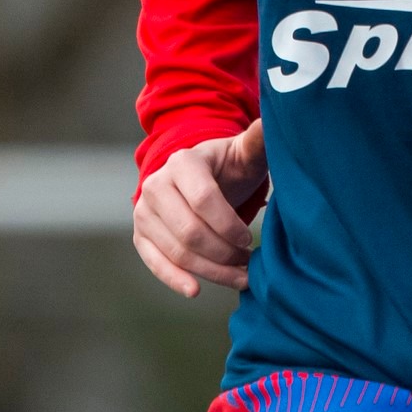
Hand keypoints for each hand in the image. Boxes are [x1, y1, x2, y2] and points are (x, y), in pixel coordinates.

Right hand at [132, 119, 267, 298]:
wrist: (201, 177)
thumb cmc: (229, 166)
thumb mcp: (245, 152)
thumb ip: (258, 141)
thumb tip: (270, 122)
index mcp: (184, 161)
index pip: (203, 199)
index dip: (228, 224)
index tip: (249, 239)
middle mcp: (156, 184)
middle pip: (189, 231)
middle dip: (222, 253)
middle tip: (248, 264)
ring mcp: (144, 211)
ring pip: (176, 251)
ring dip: (209, 270)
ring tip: (238, 277)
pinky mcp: (141, 234)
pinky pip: (155, 262)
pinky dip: (174, 279)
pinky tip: (196, 290)